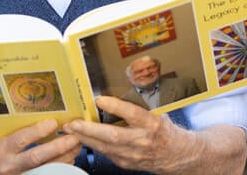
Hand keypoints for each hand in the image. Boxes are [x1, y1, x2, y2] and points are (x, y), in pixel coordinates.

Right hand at [0, 119, 79, 174]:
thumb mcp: (1, 140)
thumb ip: (19, 132)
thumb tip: (45, 119)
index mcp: (1, 149)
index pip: (21, 139)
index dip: (38, 131)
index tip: (54, 122)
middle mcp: (9, 165)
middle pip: (36, 157)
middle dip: (58, 147)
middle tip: (74, 137)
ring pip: (46, 169)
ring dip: (65, 157)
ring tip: (76, 145)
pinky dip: (60, 166)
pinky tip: (68, 158)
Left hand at [62, 97, 197, 172]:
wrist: (176, 155)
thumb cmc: (165, 130)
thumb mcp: (158, 113)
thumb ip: (140, 104)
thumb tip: (123, 83)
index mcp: (152, 124)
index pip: (133, 114)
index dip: (116, 107)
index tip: (100, 99)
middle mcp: (142, 140)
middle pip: (113, 136)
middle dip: (90, 129)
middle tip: (74, 122)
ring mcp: (133, 155)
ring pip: (105, 147)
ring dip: (85, 138)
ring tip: (70, 129)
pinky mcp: (125, 163)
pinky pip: (105, 154)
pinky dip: (91, 145)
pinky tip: (80, 138)